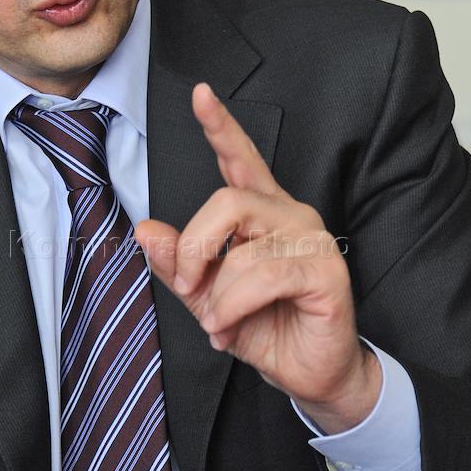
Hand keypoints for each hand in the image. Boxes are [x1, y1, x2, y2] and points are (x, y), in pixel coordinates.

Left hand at [135, 83, 380, 433]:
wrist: (308, 376)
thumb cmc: (263, 329)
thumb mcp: (206, 297)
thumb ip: (179, 263)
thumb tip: (145, 229)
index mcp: (263, 213)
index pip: (240, 160)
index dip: (221, 126)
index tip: (200, 94)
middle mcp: (290, 215)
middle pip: (227, 199)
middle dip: (195, 248)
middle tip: (189, 288)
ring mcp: (313, 239)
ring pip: (243, 246)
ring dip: (216, 293)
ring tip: (217, 323)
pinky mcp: (325, 270)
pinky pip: (265, 274)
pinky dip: (234, 305)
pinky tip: (229, 328)